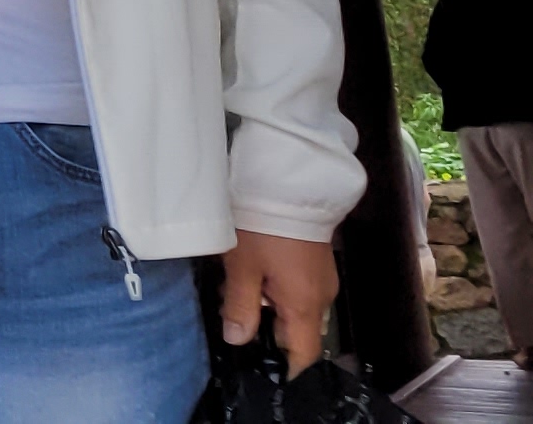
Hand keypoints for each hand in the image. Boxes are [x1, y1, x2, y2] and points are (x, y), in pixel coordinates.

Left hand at [218, 229, 334, 372]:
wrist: (288, 187)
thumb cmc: (262, 230)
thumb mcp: (242, 268)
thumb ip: (239, 306)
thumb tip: (238, 340)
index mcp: (306, 305)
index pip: (304, 353)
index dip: (283, 365)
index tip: (259, 362)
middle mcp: (322, 297)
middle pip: (297, 331)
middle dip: (265, 328)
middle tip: (231, 310)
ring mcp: (322, 279)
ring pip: (295, 308)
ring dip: (266, 305)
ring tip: (233, 286)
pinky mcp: (317, 263)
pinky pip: (298, 290)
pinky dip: (275, 289)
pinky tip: (250, 271)